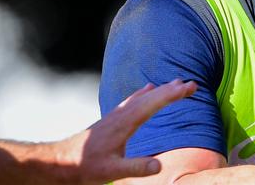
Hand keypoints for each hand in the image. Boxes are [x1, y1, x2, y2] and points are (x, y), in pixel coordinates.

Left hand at [57, 79, 196, 183]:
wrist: (61, 160)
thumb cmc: (86, 166)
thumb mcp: (112, 172)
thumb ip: (136, 167)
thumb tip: (159, 165)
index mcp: (127, 122)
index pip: (155, 103)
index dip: (174, 94)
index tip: (191, 87)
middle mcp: (123, 113)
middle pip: (153, 96)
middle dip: (173, 89)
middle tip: (194, 84)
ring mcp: (118, 113)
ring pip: (144, 96)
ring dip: (162, 89)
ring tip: (176, 82)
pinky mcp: (113, 117)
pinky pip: (134, 99)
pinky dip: (146, 92)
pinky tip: (148, 88)